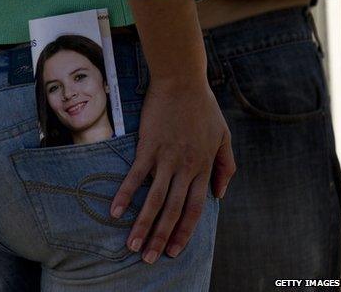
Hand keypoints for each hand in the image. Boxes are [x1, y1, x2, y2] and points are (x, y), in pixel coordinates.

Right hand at [110, 79, 235, 263]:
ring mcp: (165, 158)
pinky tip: (115, 211)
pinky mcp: (148, 147)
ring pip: (155, 199)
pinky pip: (135, 176)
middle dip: (161, 238)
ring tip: (132, 245)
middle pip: (173, 211)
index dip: (184, 233)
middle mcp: (185, 168)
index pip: (194, 209)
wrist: (182, 81)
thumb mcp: (224, 136)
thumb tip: (220, 194)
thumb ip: (225, 166)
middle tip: (149, 259)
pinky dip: (125, 194)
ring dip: (143, 224)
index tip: (174, 251)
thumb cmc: (203, 108)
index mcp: (203, 167)